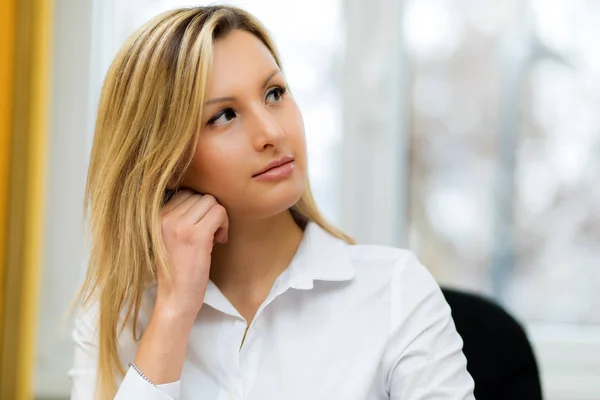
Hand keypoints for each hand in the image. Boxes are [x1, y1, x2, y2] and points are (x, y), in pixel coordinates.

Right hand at [156, 189, 228, 318]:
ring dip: (218, 218)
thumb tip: (202, 198)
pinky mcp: (196, 236)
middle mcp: (165, 217)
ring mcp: (180, 226)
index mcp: (156, 216)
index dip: (199, 209)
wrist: (175, 298)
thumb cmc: (176, 270)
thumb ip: (179, 216)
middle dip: (210, 212)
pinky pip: (219, 212)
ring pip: (211, 202)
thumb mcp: (169, 237)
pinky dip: (224, 225)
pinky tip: (219, 241)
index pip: (186, 193)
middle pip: (200, 195)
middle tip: (210, 234)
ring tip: (214, 238)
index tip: (201, 228)